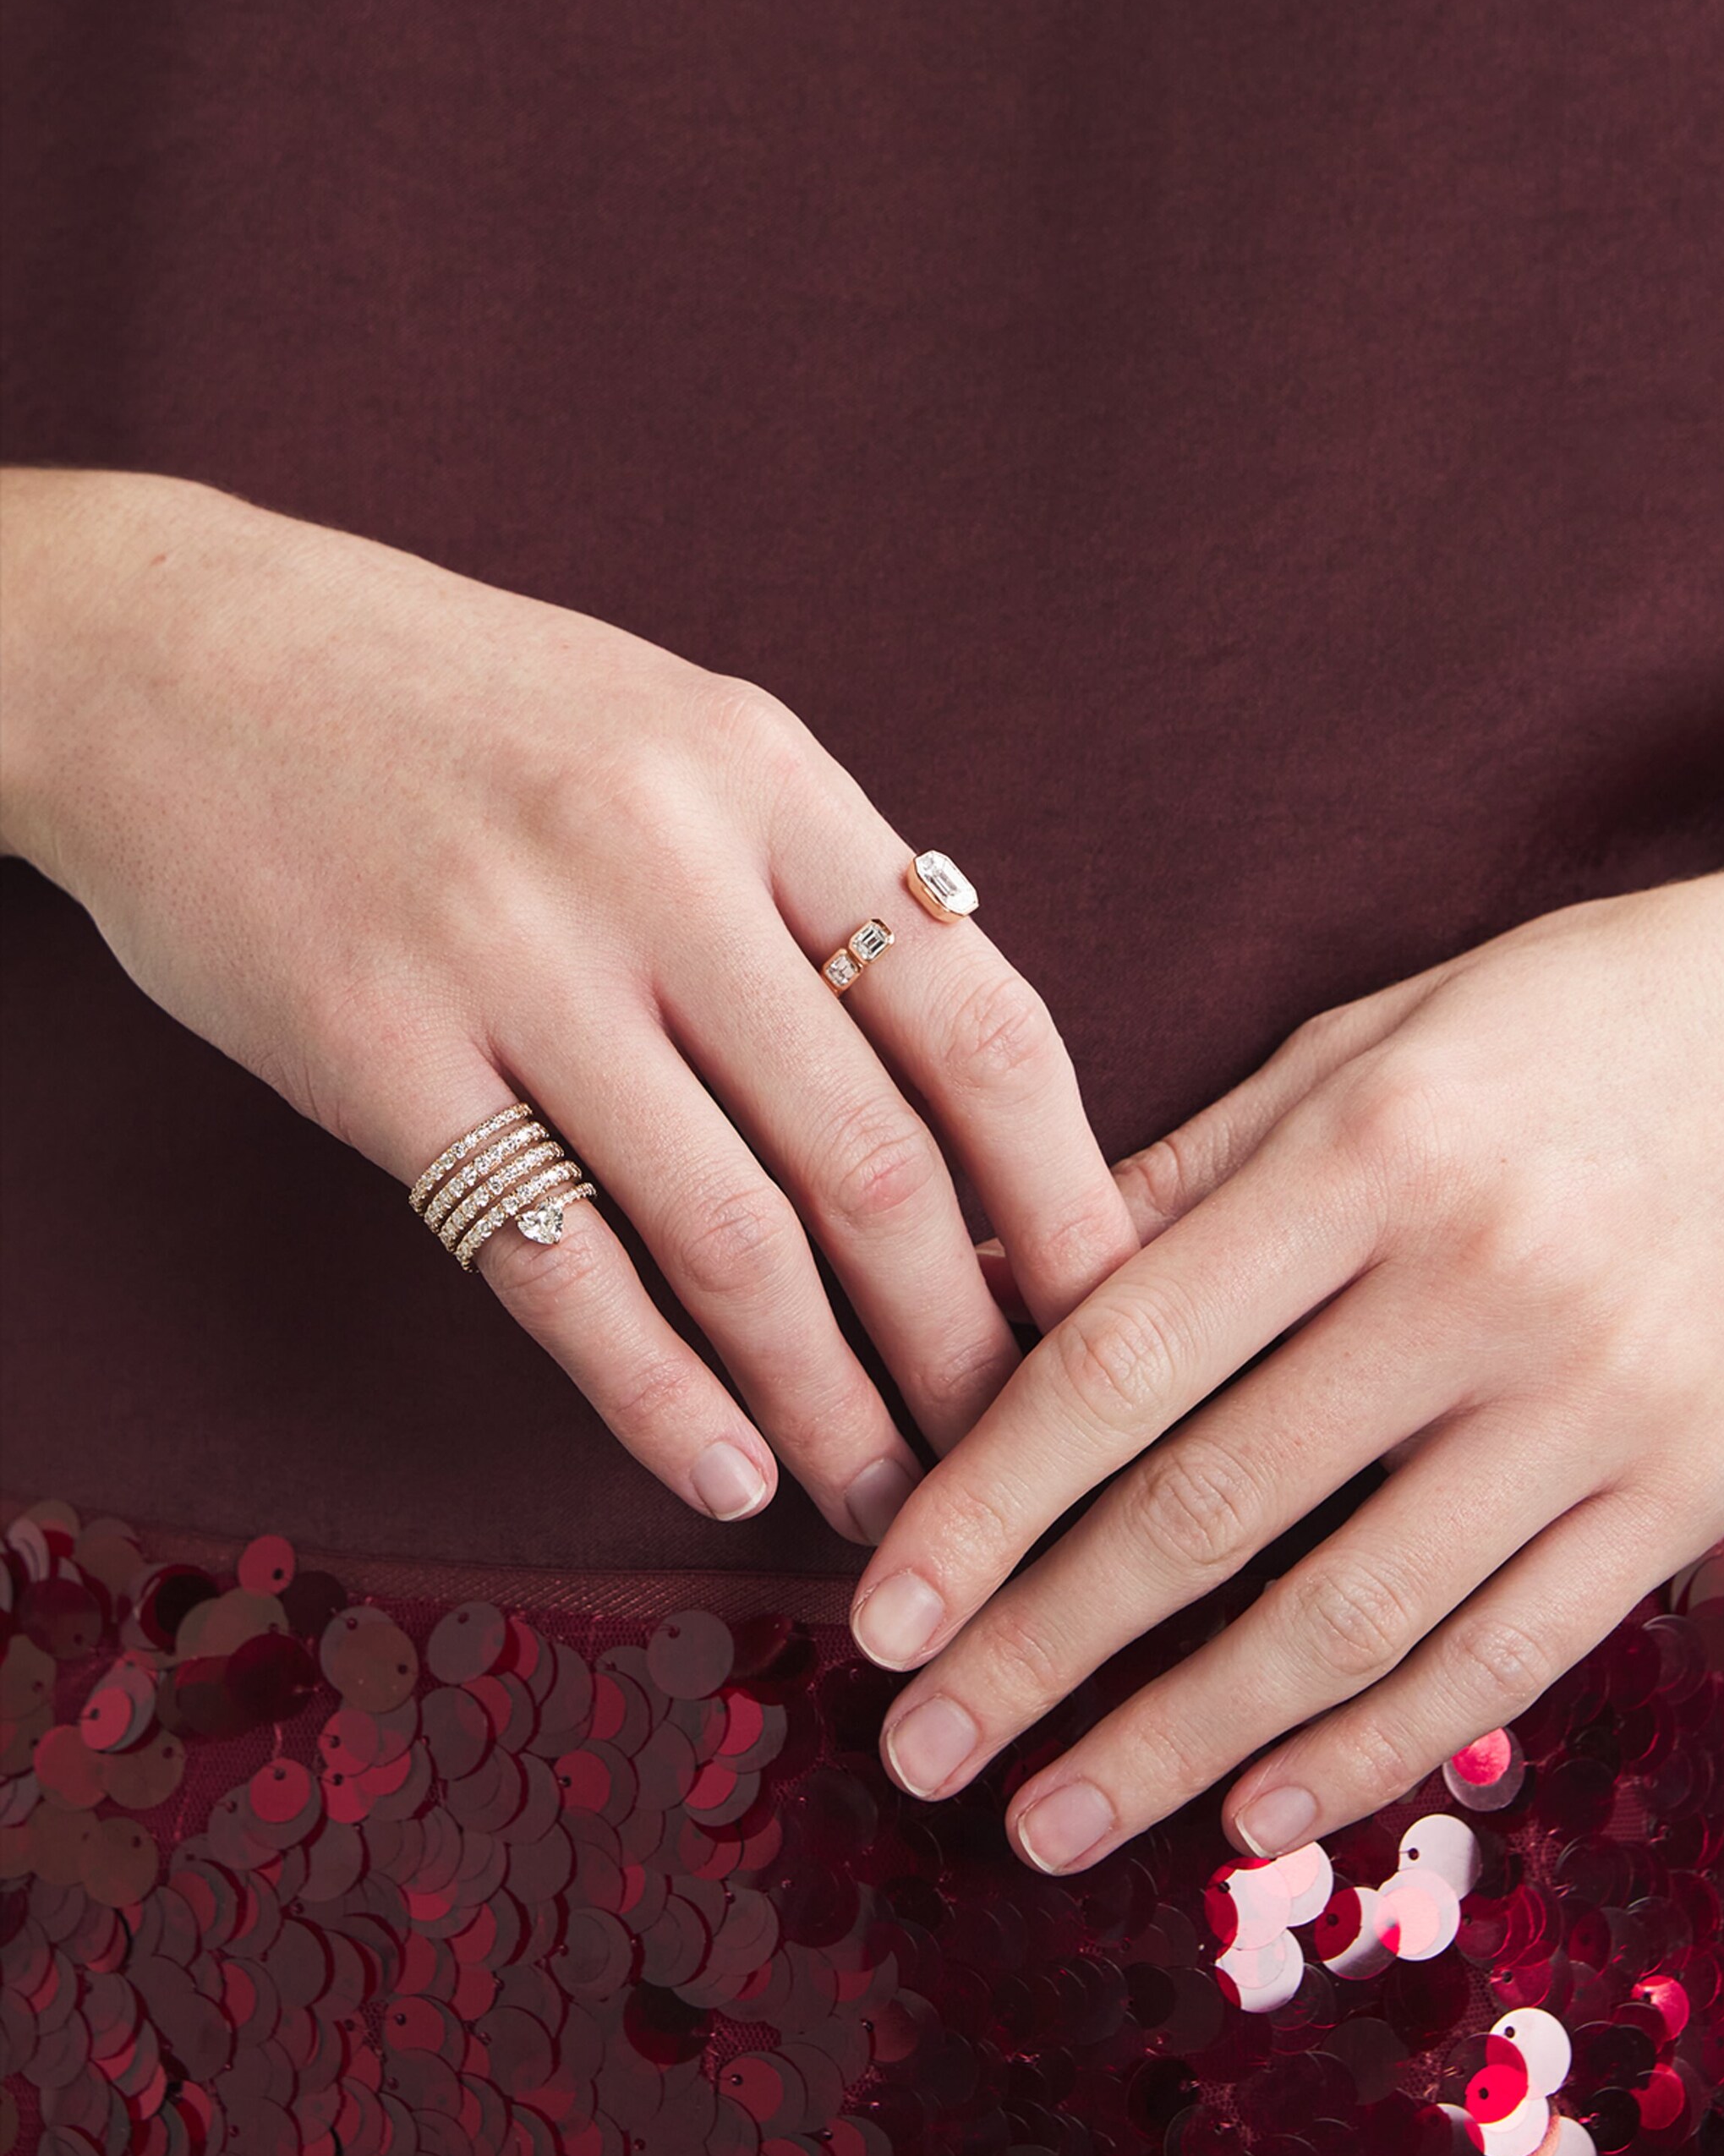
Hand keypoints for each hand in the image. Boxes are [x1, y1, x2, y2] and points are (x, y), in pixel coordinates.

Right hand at [0, 468, 1137, 1538]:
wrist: (182, 655)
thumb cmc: (461, 710)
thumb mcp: (677, 735)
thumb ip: (817, 888)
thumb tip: (965, 1084)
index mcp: (768, 775)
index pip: (982, 1020)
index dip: (1067, 1196)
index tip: (1109, 1313)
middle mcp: (662, 862)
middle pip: (877, 1161)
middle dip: (967, 1342)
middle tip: (1013, 1454)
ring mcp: (517, 961)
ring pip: (733, 1240)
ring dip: (829, 1401)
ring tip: (886, 1499)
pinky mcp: (382, 1056)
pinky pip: (556, 1267)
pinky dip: (657, 1396)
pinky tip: (724, 1471)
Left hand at [851, 831, 1723, 1869]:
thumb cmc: (1591, 1015)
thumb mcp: (1374, 1037)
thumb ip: (1186, 1173)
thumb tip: (999, 1286)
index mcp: (1369, 1147)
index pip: (1121, 1358)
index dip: (984, 1500)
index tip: (881, 1609)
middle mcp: (1474, 1283)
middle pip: (1208, 1509)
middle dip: (1039, 1649)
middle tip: (919, 1749)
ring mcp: (1593, 1400)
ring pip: (1346, 1617)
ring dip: (1176, 1742)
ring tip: (1049, 1826)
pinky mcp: (1689, 1489)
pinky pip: (1506, 1654)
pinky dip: (1371, 1748)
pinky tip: (1257, 1814)